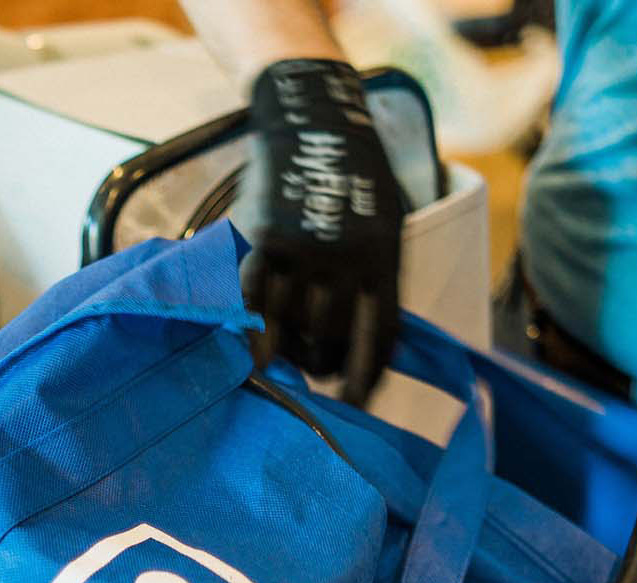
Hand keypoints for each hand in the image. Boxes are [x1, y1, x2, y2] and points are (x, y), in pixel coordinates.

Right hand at [242, 59, 404, 404]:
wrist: (314, 123)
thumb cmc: (355, 180)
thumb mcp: (385, 228)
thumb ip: (373, 282)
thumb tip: (357, 350)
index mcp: (383, 259)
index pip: (378, 337)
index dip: (365, 378)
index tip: (354, 406)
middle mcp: (345, 259)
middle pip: (329, 338)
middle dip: (321, 364)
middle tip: (313, 372)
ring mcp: (300, 251)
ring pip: (288, 326)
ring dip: (284, 351)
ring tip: (281, 359)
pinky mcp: (261, 241)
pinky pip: (253, 303)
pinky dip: (251, 331)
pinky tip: (252, 352)